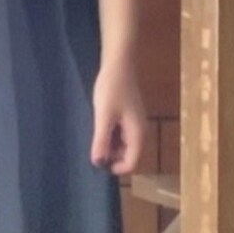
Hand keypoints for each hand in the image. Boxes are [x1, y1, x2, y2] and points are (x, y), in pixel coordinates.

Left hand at [90, 56, 147, 174]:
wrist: (118, 64)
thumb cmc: (111, 89)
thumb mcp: (103, 117)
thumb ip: (101, 141)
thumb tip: (98, 164)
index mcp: (138, 134)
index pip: (131, 164)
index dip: (115, 168)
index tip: (97, 161)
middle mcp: (140, 132)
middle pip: (127, 156)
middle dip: (110, 157)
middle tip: (93, 147)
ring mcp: (135, 125)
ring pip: (122, 146)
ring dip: (109, 146)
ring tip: (94, 135)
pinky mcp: (129, 118)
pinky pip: (120, 135)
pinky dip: (110, 136)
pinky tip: (98, 126)